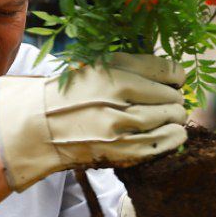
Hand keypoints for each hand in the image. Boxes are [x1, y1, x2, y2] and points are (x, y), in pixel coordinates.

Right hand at [0, 53, 187, 190]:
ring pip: (165, 120)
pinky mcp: (115, 149)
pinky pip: (156, 144)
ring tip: (176, 118)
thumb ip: (129, 67)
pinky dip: (171, 139)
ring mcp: (115, 125)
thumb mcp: (94, 68)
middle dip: (176, 99)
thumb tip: (172, 74)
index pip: (163, 70)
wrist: (37, 128)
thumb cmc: (68, 95)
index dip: (177, 76)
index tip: (178, 81)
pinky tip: (175, 135)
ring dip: (176, 119)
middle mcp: (114, 95)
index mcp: (110, 70)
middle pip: (168, 96)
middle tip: (176, 102)